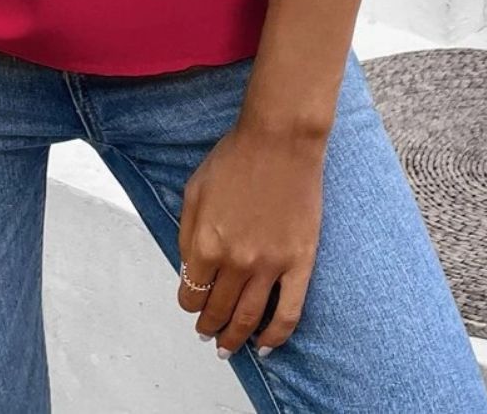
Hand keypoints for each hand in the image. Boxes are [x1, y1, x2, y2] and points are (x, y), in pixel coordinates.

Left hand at [177, 121, 324, 357]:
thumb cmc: (235, 158)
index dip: (189, 303)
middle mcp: (235, 261)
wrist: (279, 140)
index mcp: (205, 243)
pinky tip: (266, 346)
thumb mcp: (194, 190)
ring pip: (249, 319)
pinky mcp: (299, 263)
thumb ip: (187, 234)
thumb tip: (189, 270)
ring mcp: (269, 266)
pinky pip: (289, 313)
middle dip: (208, 326)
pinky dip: (276, 336)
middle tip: (206, 334)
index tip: (192, 304)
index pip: (191, 292)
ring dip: (235, 338)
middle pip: (217, 310)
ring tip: (228, 347)